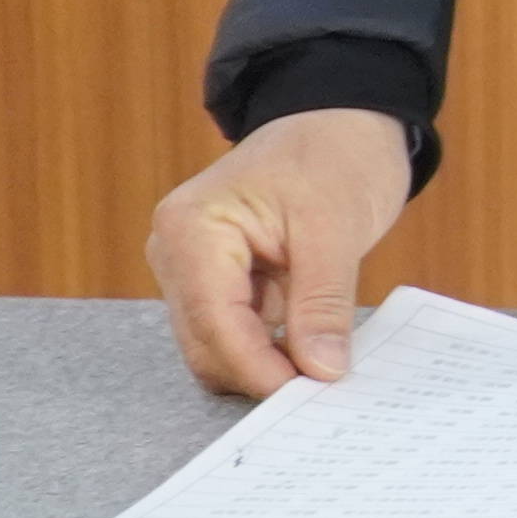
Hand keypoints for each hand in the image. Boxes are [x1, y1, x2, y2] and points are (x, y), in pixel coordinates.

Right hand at [144, 109, 413, 396]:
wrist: (340, 119)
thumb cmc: (334, 154)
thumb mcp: (336, 226)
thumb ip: (323, 303)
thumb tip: (320, 370)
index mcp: (192, 229)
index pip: (215, 322)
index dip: (259, 368)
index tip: (306, 398)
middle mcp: (176, 252)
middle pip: (208, 344)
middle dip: (261, 372)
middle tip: (322, 396)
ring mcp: (191, 269)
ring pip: (219, 346)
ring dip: (267, 363)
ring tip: (323, 372)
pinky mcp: (217, 281)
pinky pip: (237, 331)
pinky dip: (272, 347)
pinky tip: (312, 352)